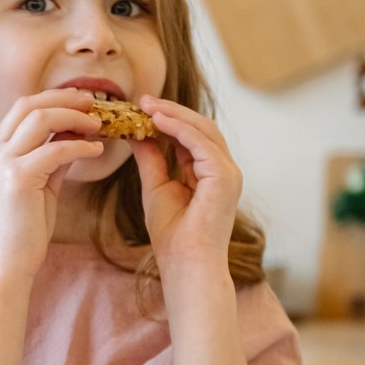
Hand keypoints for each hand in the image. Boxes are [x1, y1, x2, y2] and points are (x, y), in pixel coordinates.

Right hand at [0, 90, 102, 279]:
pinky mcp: (17, 179)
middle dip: (65, 99)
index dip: (54, 98)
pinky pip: (56, 150)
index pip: (21, 108)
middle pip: (29, 104)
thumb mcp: (38, 186)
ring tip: (99, 125)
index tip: (82, 101)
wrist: (7, 265)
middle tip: (95, 103)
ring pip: (41, 118)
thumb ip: (51, 159)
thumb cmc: (23, 231)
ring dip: (75, 117)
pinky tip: (97, 150)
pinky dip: (80, 146)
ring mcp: (1, 164)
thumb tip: (75, 136)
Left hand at [130, 96, 242, 280]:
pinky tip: (156, 121)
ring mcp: (228, 172)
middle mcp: (223, 169)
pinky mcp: (225, 177)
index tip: (141, 107)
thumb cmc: (173, 236)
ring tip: (146, 105)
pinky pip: (201, 143)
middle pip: (200, 127)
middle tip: (143, 99)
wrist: (186, 264)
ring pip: (203, 129)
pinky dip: (178, 129)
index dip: (168, 119)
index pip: (191, 136)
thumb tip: (136, 134)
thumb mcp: (156, 187)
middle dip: (171, 110)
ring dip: (174, 114)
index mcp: (210, 173)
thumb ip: (151, 160)